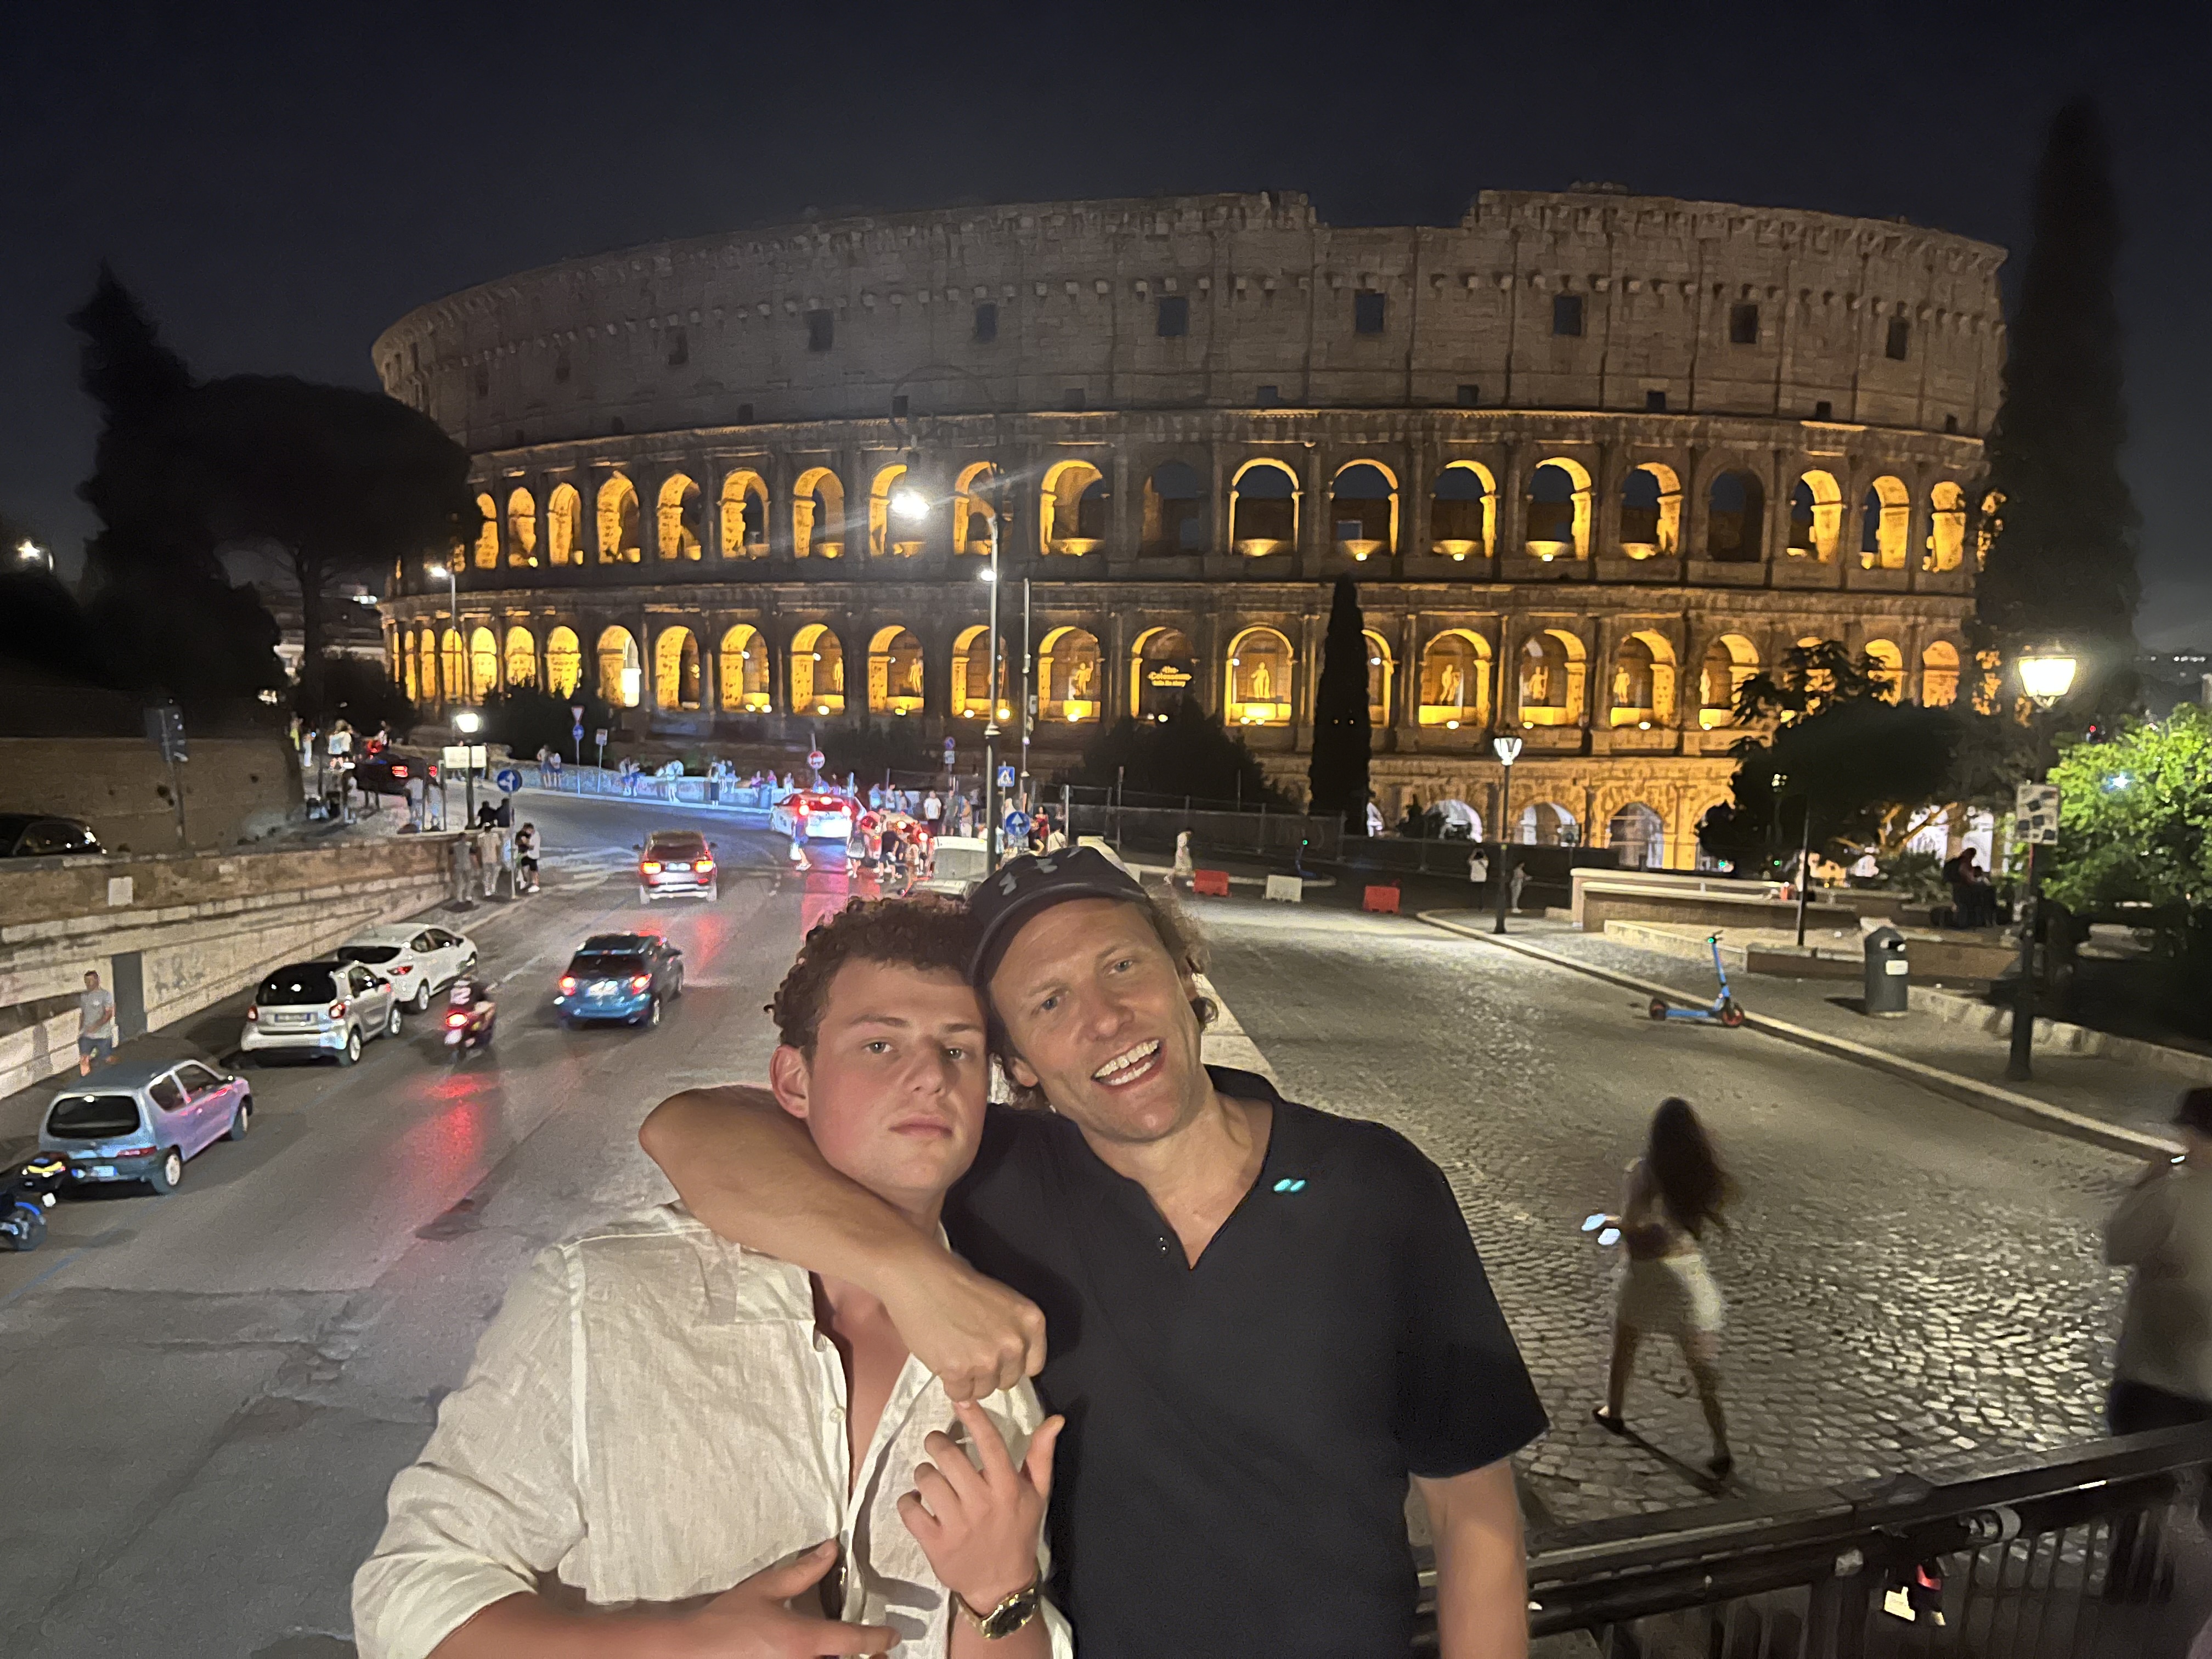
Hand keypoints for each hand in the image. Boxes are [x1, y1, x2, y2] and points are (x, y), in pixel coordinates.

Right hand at [670, 1542, 896, 1656]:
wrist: (692, 1650)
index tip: (893, 1635)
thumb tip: (831, 1549)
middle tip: (877, 1652)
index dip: (879, 1638)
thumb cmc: (728, 1619)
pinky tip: (820, 1656)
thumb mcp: (767, 1588)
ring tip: (850, 1654)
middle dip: (868, 1658)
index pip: (855, 1641)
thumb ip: (804, 1570)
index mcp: (806, 1641)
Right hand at [880, 1255, 1046, 1400]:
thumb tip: (1005, 1364)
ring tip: (953, 1354)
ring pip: (984, 1390)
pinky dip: (950, 1383)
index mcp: (1031, 1322)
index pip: (1033, 1365)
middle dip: (990, 1372)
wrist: (921, 1278)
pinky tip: (942, 1361)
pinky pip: (960, 1394)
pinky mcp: (959, 1371)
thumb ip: (1010, 1331)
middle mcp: (1014, 1343)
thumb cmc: (957, 1283)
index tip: (997, 1357)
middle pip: (1008, 1380)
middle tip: (969, 1353)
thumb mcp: (1001, 1302)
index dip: (1012, 1363)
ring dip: (969, 1380)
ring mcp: (988, 1360)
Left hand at [898, 1400, 1061, 1611]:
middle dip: (937, 1443)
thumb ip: (1041, 1455)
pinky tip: (917, 1502)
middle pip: (949, 1456)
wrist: (1001, 1586)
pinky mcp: (936, 1544)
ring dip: (923, 1473)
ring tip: (930, 1478)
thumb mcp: (1036, 1494)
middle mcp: (982, 1503)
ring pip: (927, 1479)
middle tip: (937, 1445)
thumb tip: (1055, 1419)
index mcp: (1008, 1487)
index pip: (989, 1443)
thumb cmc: (1018, 1532)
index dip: (973, 1417)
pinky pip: (910, 1509)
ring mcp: (957, 1525)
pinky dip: (908, 1501)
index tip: (960, 1398)